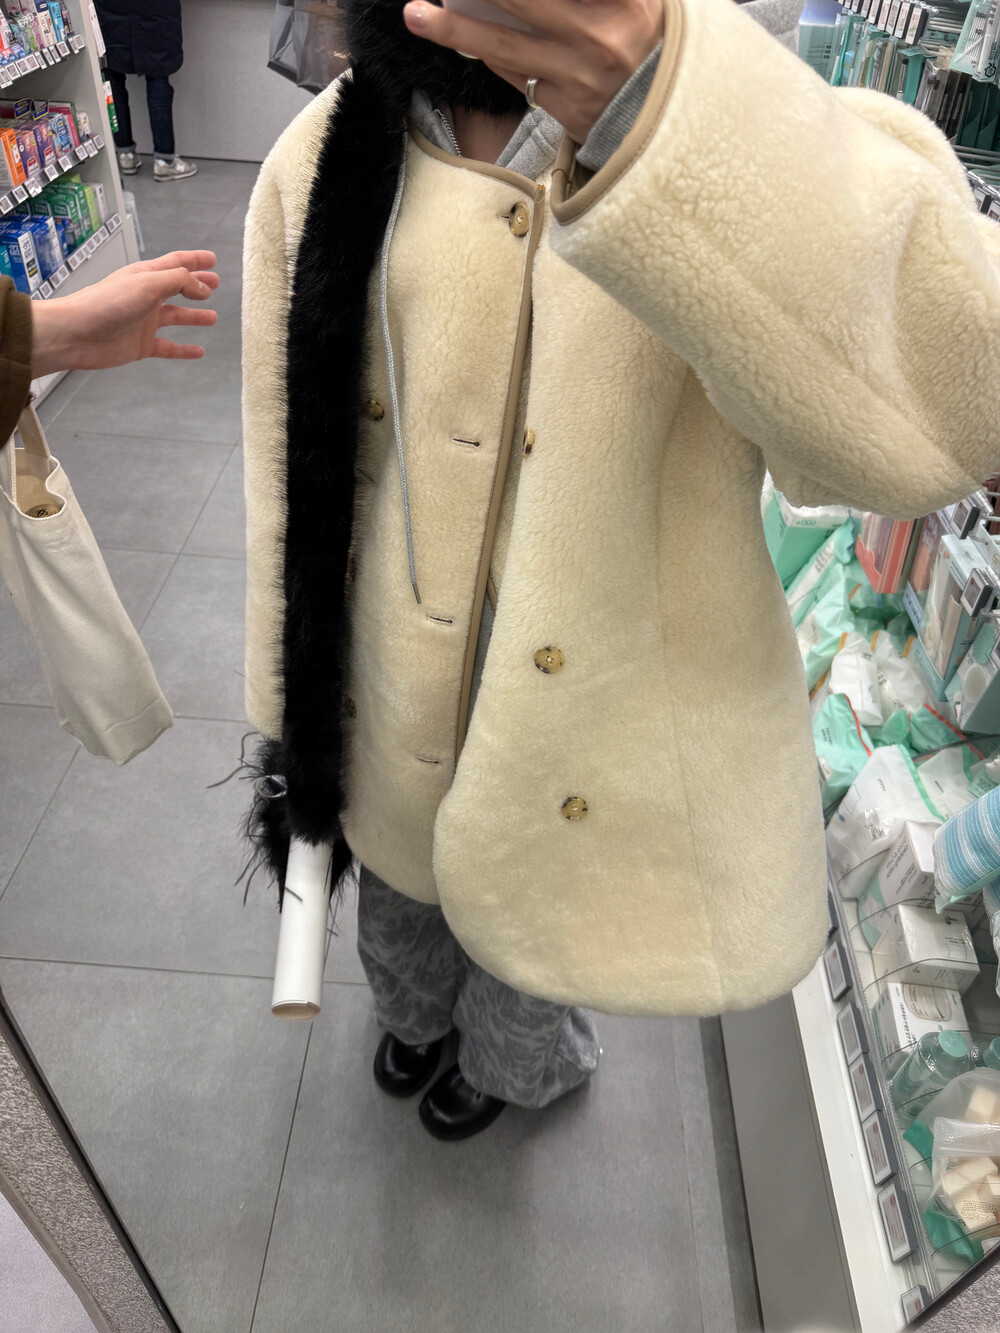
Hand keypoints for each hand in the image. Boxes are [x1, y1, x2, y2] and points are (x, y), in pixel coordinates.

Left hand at [30, 250, 220, 377]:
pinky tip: (199, 352)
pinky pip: (169, 346)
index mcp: (146, 276)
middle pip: (177, 288)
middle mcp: (146, 297)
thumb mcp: (148, 283)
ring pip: (176, 317)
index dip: (195, 260)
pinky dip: (184, 350)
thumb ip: (178, 281)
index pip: (176, 264)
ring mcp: (144, 321)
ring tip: (213, 317)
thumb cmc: (108, 303)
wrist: (77, 334)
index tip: (213, 259)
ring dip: (194, 316)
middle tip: (215, 284)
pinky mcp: (141, 345)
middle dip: (197, 285)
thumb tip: (202, 287)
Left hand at [403, 0, 663, 143]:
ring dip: (455, 31)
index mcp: (622, 3)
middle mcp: (596, 38)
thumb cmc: (650, 43)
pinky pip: (515, 76)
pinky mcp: (563, 108)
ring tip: (418, 15)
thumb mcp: (642, 0)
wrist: (666, 116)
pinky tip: (460, 38)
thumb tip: (525, 1)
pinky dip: (488, 53)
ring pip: (503, 46)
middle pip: (519, 4)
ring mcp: (576, 77)